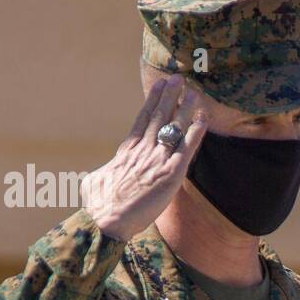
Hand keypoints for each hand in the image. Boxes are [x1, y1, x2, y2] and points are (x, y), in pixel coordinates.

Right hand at [82, 74, 207, 240]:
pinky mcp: (171, 174)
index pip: (142, 120)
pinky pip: (187, 148)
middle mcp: (143, 151)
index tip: (158, 86)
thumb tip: (104, 174)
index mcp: (126, 152)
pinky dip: (196, 131)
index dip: (152, 101)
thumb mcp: (95, 182)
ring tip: (193, 91)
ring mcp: (157, 160)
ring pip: (173, 127)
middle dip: (169, 96)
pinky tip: (203, 118)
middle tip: (178, 78)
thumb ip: (106, 173)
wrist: (107, 220)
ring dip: (185, 108)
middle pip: (159, 117)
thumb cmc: (99, 206)